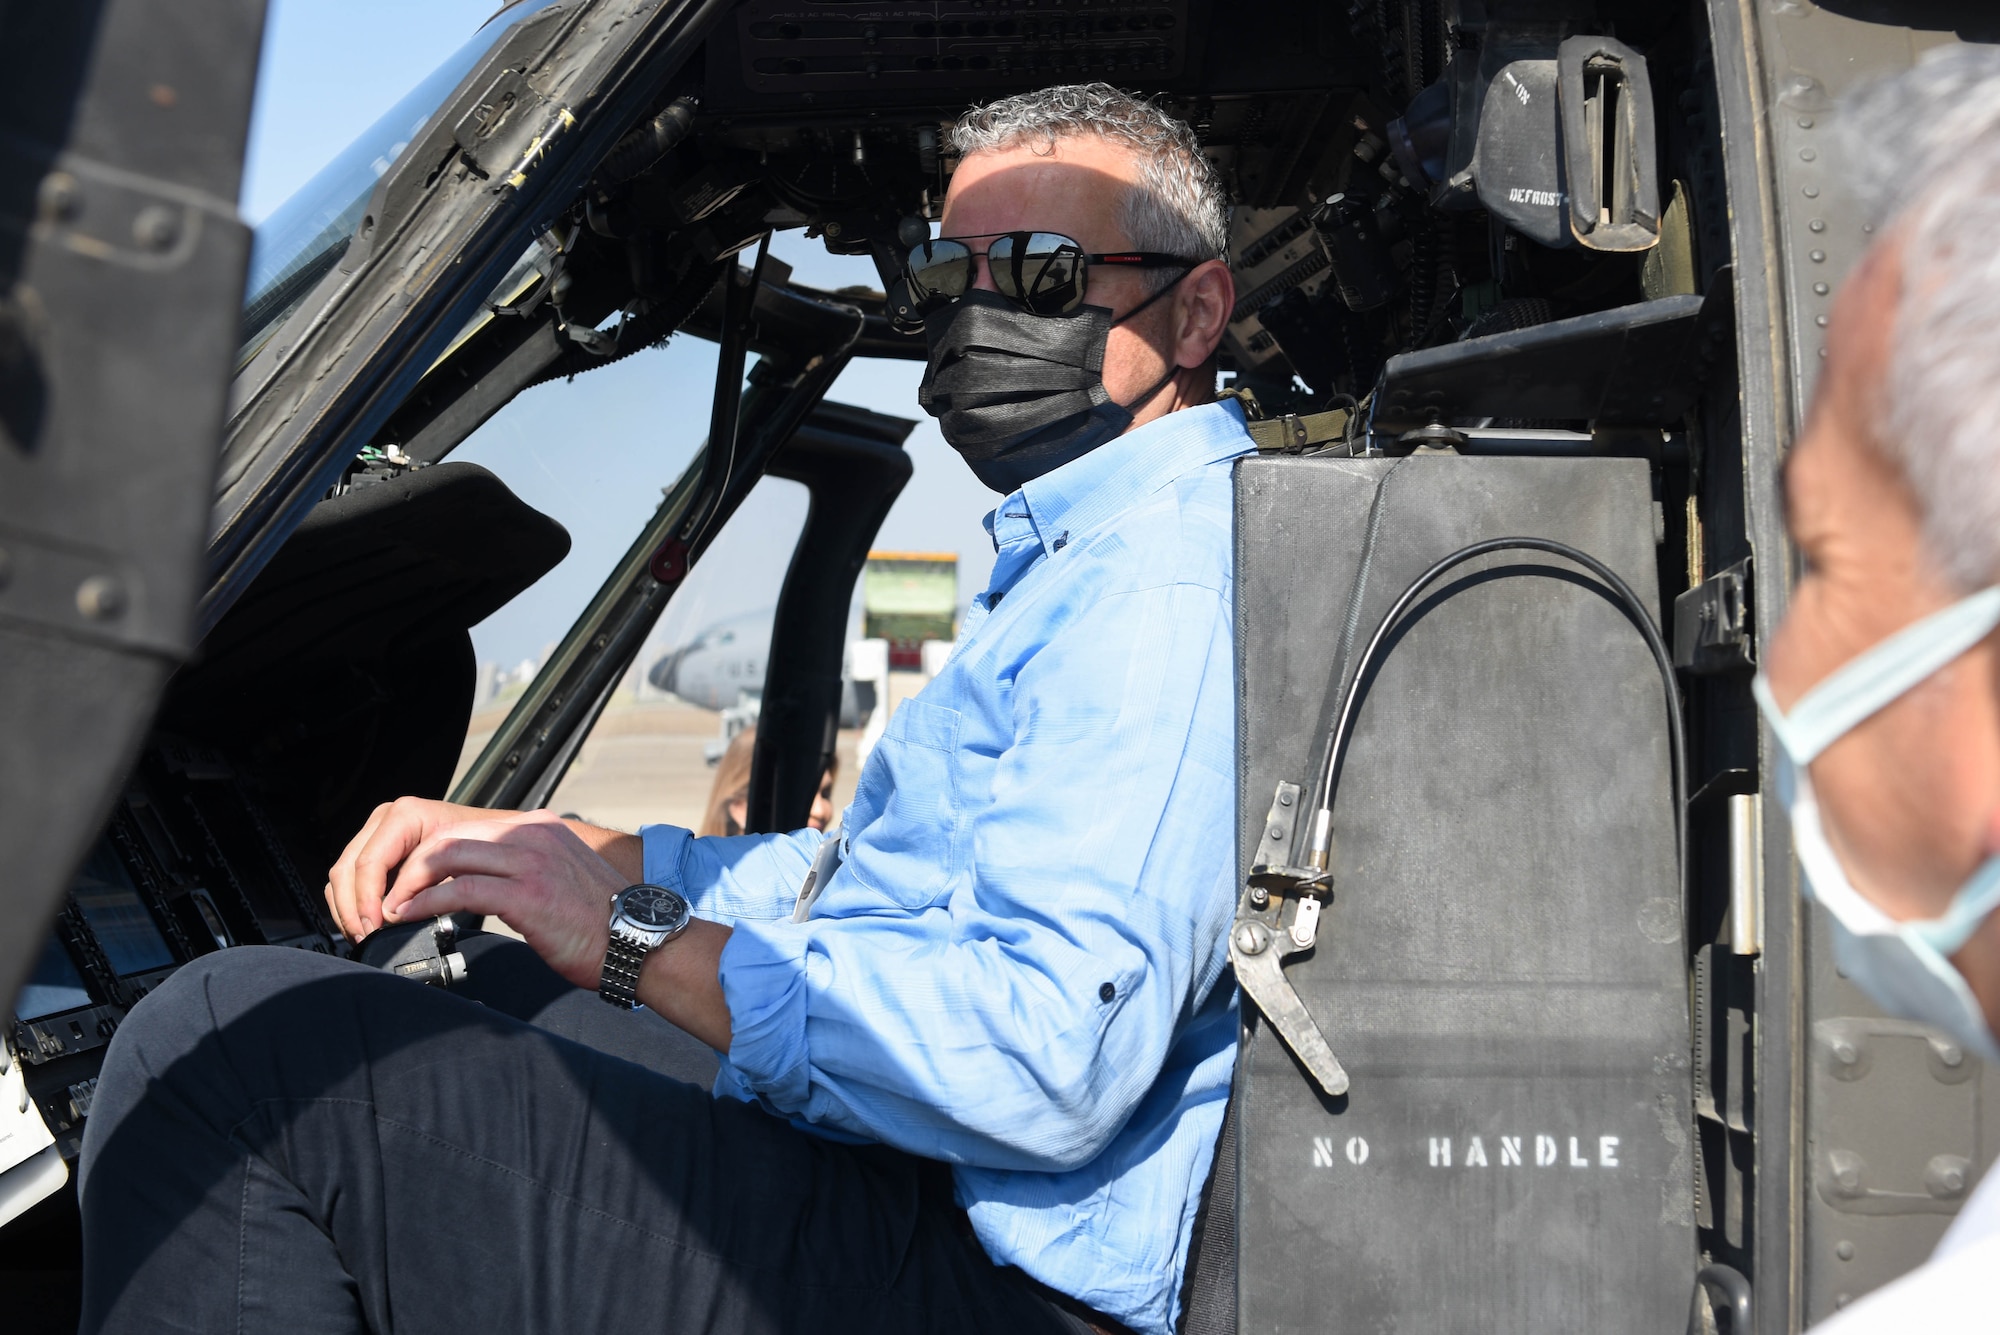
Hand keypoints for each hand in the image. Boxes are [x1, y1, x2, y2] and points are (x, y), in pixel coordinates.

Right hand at [326, 797, 503, 939]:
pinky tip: (368, 923)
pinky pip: (350, 877)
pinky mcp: (376, 849)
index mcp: (406, 815)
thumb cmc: (487, 847)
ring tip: (365, 935)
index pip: (370, 863)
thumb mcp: (463, 863)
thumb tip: (398, 914)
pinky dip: (353, 903)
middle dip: (353, 908)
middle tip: (366, 937)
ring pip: (342, 875)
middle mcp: (386, 819)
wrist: (497, 836)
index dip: (368, 899)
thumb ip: (431, 883)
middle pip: (348, 869)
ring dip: (349, 909)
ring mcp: (377, 832)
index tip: (376, 927)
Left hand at [379, 810, 623, 990]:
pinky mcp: (527, 894)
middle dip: (410, 868)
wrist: (638, 941)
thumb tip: (482, 884)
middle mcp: (533, 835)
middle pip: (450, 837)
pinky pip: (460, 890)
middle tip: (390, 896)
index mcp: (540, 829)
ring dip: (410, 883)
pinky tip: (411, 915)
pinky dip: (425, 902)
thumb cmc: (601, 922)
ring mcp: (530, 862)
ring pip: (447, 856)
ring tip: (392, 908)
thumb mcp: (560, 878)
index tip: (411, 882)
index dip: (429, 857)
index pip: (468, 830)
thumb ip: (524, 869)